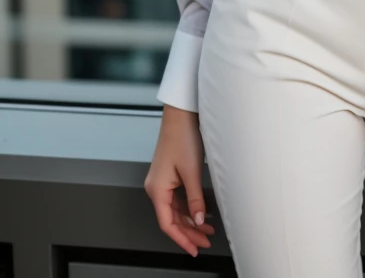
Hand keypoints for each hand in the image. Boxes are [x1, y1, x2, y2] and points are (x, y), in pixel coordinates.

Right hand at [144, 104, 215, 256]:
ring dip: (191, 220)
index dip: (181, 239)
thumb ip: (195, 199)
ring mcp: (162, 181)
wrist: (181, 115)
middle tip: (206, 242)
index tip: (195, 249)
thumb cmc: (182, 138)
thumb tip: (199, 221)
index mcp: (157, 189)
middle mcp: (156, 188)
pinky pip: (177, 199)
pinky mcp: (169, 175)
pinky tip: (201, 213)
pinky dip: (189, 208)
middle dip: (189, 232)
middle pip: (171, 218)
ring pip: (175, 209)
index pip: (167, 223)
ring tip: (208, 230)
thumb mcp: (191, 172)